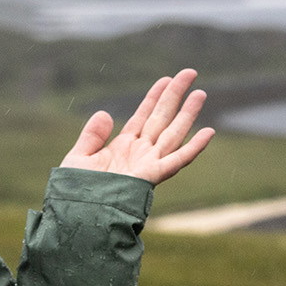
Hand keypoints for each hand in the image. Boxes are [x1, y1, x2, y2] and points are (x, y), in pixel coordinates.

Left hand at [61, 68, 215, 184]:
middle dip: (176, 96)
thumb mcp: (80, 157)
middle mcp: (140, 153)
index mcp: (123, 147)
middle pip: (162, 118)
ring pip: (173, 133)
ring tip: (201, 93)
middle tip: (190, 73)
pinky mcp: (152, 176)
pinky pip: (178, 159)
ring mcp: (148, 164)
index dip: (155, 96)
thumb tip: (105, 113)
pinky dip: (194, 147)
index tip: (166, 79)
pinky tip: (209, 131)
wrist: (78, 212)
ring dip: (188, 114)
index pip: (144, 115)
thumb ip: (92, 135)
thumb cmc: (77, 192)